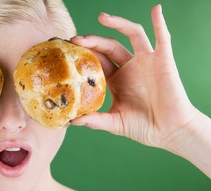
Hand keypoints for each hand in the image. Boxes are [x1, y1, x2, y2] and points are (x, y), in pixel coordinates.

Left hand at [71, 5, 198, 149]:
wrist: (168, 132)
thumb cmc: (142, 127)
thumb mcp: (114, 122)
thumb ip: (94, 120)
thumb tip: (71, 121)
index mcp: (116, 80)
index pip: (97, 61)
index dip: (83, 54)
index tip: (67, 51)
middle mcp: (129, 67)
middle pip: (108, 46)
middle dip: (92, 41)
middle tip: (75, 39)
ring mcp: (146, 62)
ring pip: (131, 35)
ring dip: (118, 23)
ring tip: (102, 18)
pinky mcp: (163, 60)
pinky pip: (162, 38)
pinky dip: (159, 23)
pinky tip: (155, 11)